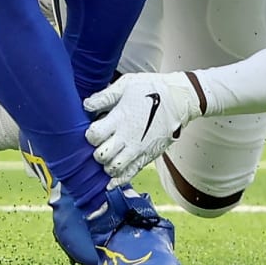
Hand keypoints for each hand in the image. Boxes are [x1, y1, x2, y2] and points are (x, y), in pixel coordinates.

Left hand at [83, 71, 203, 184]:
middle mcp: (127, 137)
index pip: (94, 136)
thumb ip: (104, 96)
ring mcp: (138, 149)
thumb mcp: (126, 84)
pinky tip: (110, 179)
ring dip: (105, 165)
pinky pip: (129, 175)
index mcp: (120, 118)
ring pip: (113, 169)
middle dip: (95, 151)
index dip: (89, 135)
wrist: (179, 99)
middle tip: (99, 145)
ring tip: (107, 156)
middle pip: (101, 156)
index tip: (92, 130)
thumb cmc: (153, 88)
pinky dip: (117, 180)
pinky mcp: (147, 157)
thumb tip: (86, 105)